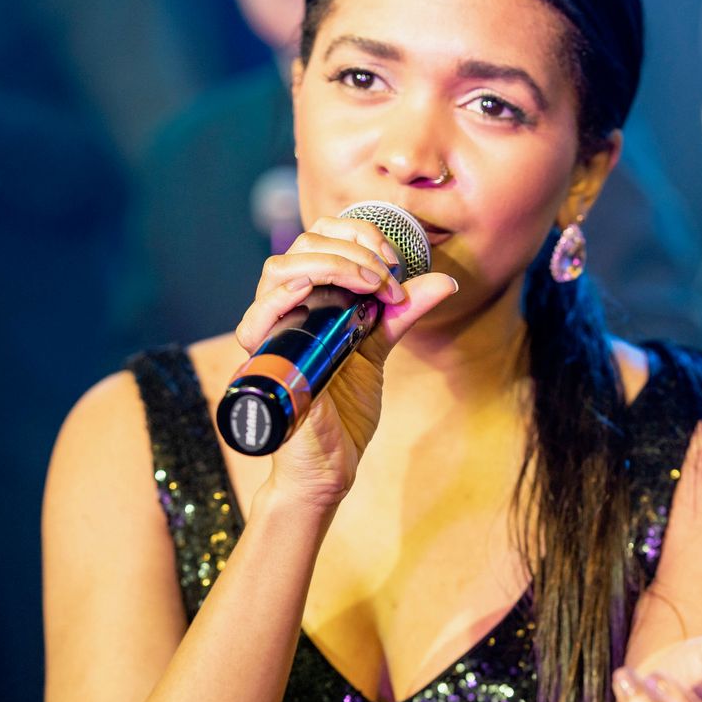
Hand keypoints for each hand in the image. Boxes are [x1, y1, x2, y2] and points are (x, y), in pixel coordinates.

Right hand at [234, 216, 457, 503]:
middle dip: (353, 249)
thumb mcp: (376, 351)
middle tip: (387, 278)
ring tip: (367, 284)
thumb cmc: (344, 412)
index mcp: (310, 300)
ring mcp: (273, 335)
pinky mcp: (266, 365)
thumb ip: (401, 313)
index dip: (358, 235)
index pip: (320, 238)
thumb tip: (445, 280)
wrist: (332, 467)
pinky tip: (309, 291)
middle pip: (303, 245)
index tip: (394, 264)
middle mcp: (287, 311)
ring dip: (328, 264)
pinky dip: (280, 298)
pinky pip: (256, 321)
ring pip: (278, 270)